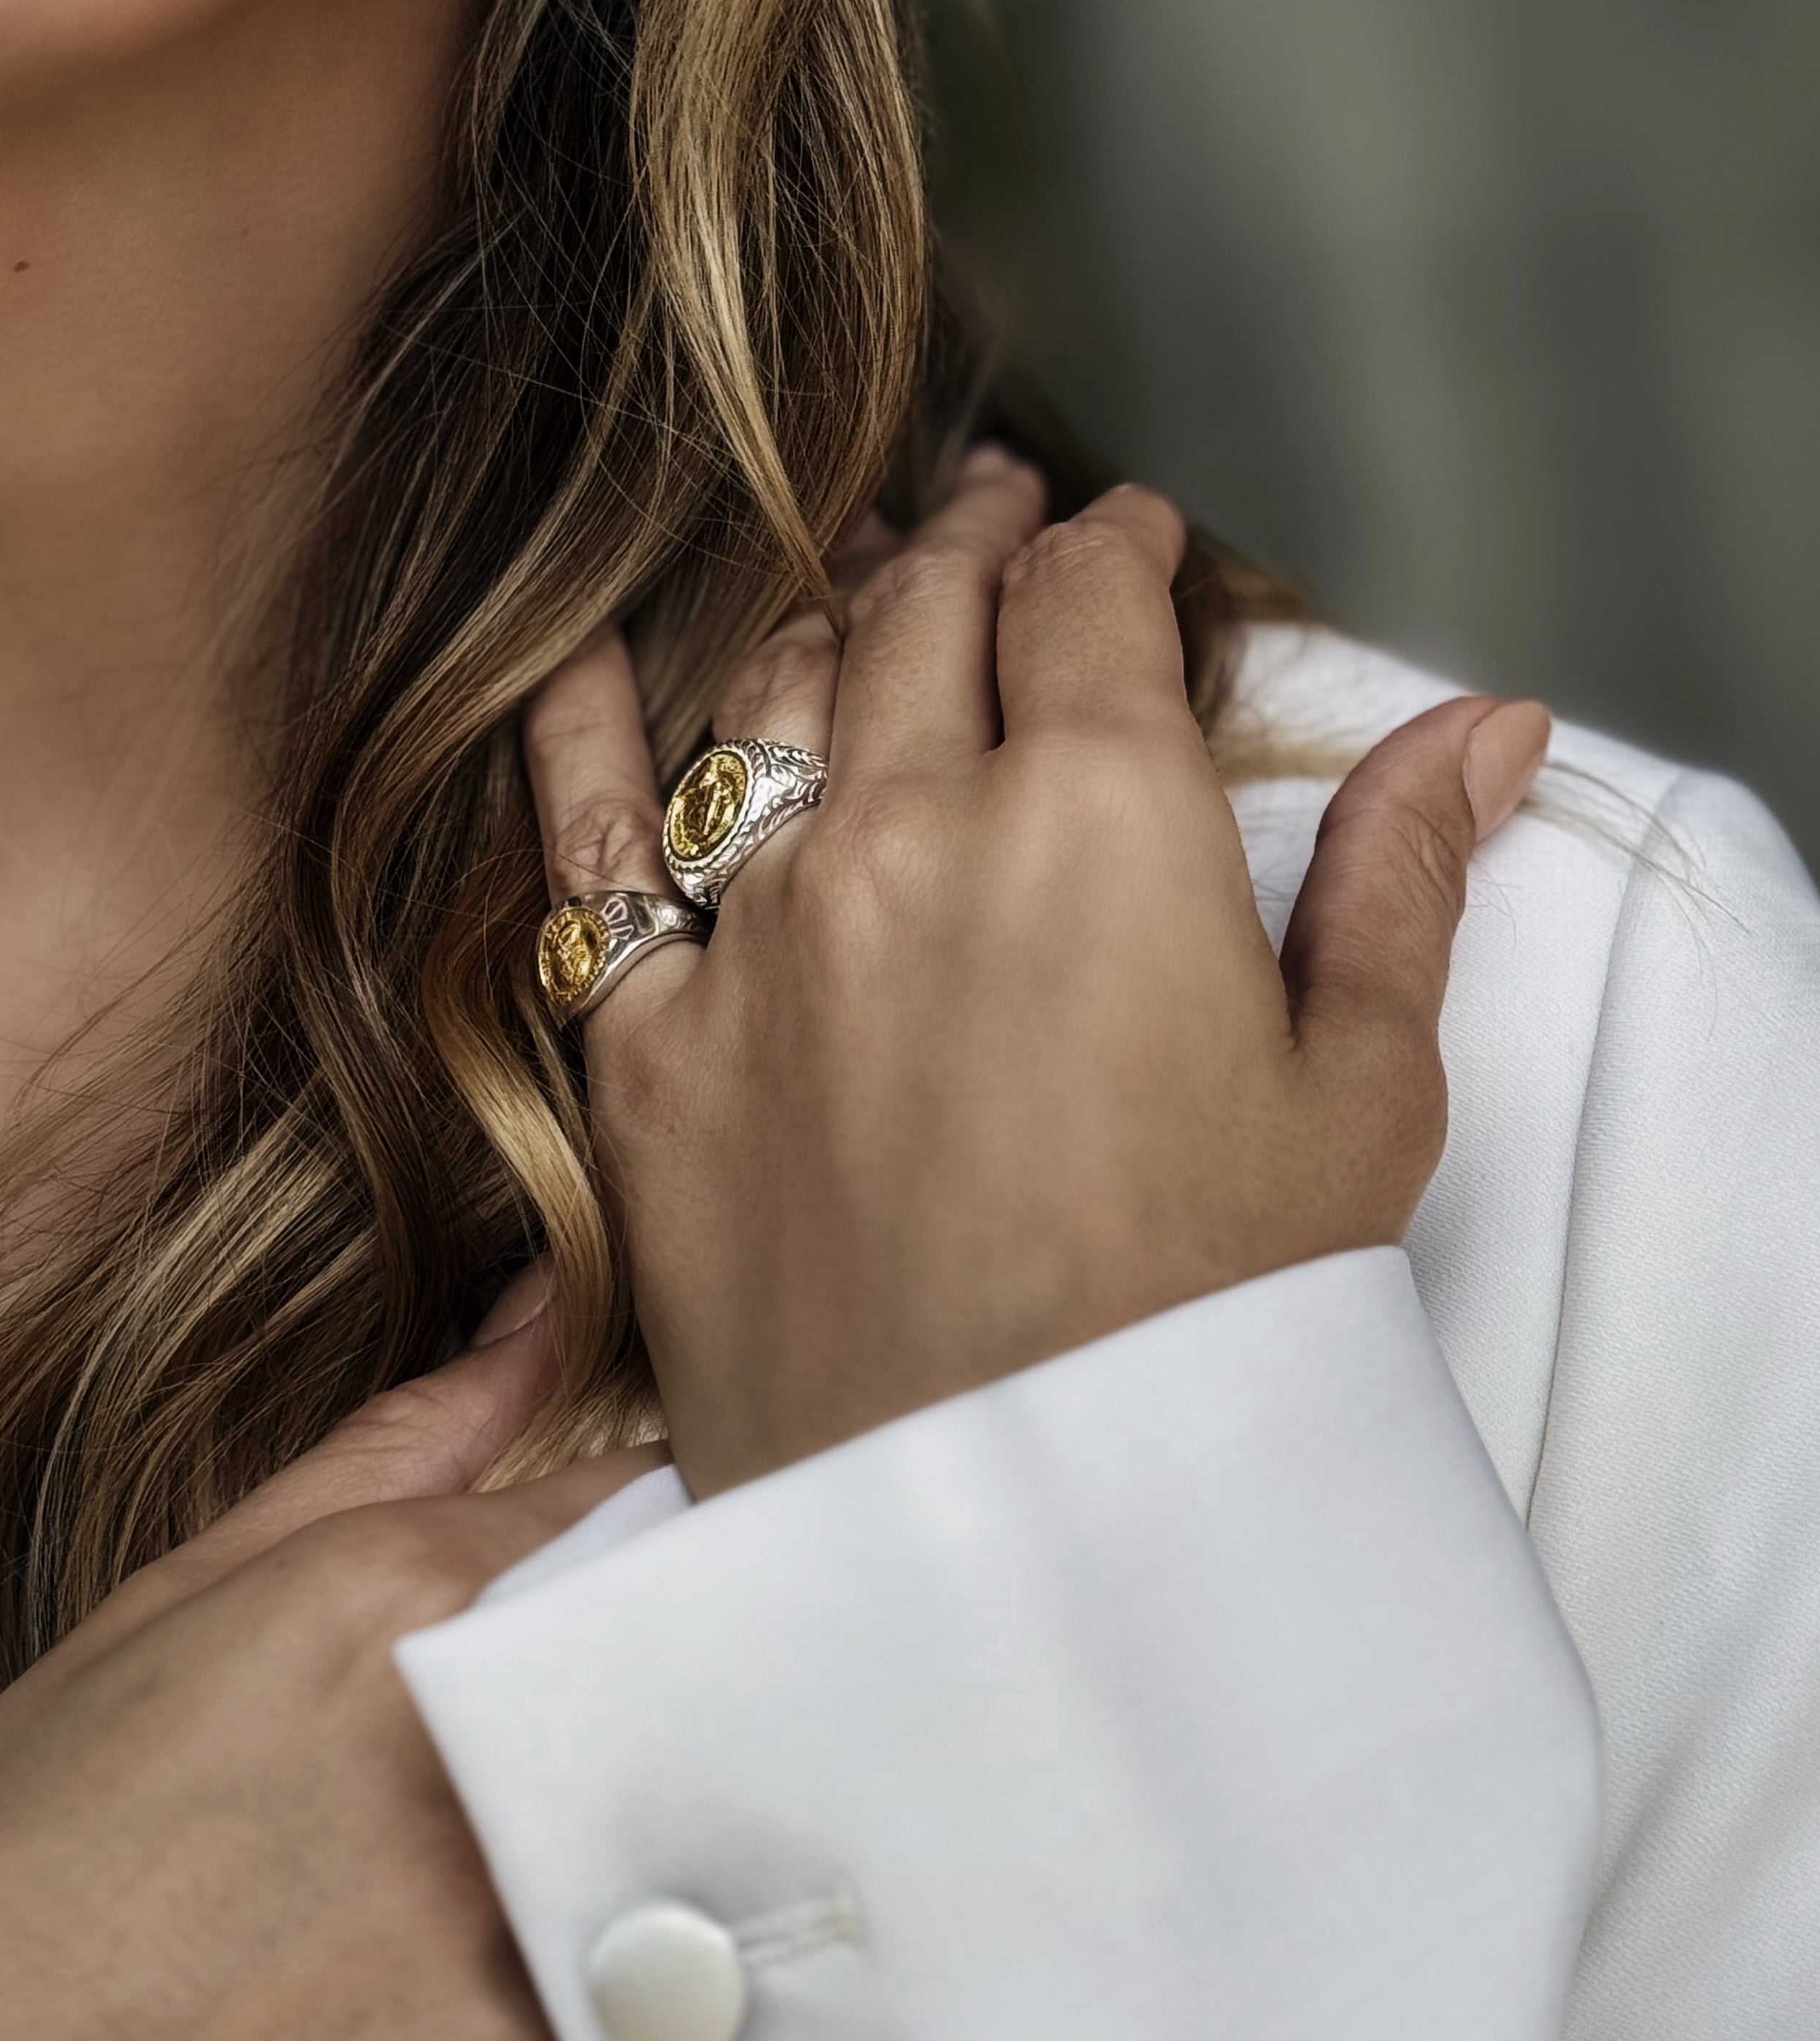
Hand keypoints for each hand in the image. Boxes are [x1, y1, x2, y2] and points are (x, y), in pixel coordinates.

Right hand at [0, 1273, 659, 2040]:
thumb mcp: (216, 1574)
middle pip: (671, 1663)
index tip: (619, 1575)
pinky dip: (590, 1962)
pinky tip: (486, 1945)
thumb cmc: (67, 1799)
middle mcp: (470, 1739)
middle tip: (563, 1719)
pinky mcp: (482, 2037)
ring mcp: (487, 1907)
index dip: (645, 1540)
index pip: (646, 1513)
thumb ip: (416, 1440)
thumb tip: (549, 1308)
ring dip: (620, 1820)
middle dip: (641, 1675)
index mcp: (409, 1593)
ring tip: (510, 1842)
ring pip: (663, 1825)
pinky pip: (617, 1981)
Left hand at [523, 457, 1548, 1495]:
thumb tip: (1482, 726)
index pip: (1089, 603)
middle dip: (970, 543)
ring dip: (822, 612)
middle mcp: (909, 835)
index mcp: (1101, 819)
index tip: (1126, 535)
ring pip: (772, 695)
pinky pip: (591, 852)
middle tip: (992, 511)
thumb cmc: (1215, 1329)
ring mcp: (760, 935)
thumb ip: (1399, 877)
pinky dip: (579, 737)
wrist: (1015, 1547)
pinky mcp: (648, 1053)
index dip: (1113, 544)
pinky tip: (576, 660)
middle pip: (923, 618)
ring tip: (855, 580)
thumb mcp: (1359, 1096)